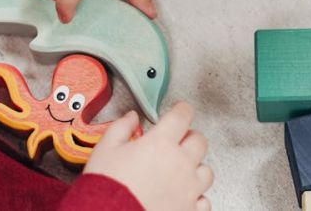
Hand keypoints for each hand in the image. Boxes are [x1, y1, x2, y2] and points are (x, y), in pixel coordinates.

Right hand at [85, 102, 212, 210]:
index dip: (182, 109)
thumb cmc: (106, 187)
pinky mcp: (189, 209)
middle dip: (190, 137)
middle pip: (199, 141)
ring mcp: (188, 188)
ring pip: (205, 171)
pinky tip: (185, 195)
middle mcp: (180, 163)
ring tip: (181, 170)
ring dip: (195, 168)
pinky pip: (204, 201)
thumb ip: (121, 128)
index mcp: (161, 143)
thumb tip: (131, 118)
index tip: (180, 110)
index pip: (182, 116)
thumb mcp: (105, 149)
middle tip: (178, 141)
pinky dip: (197, 197)